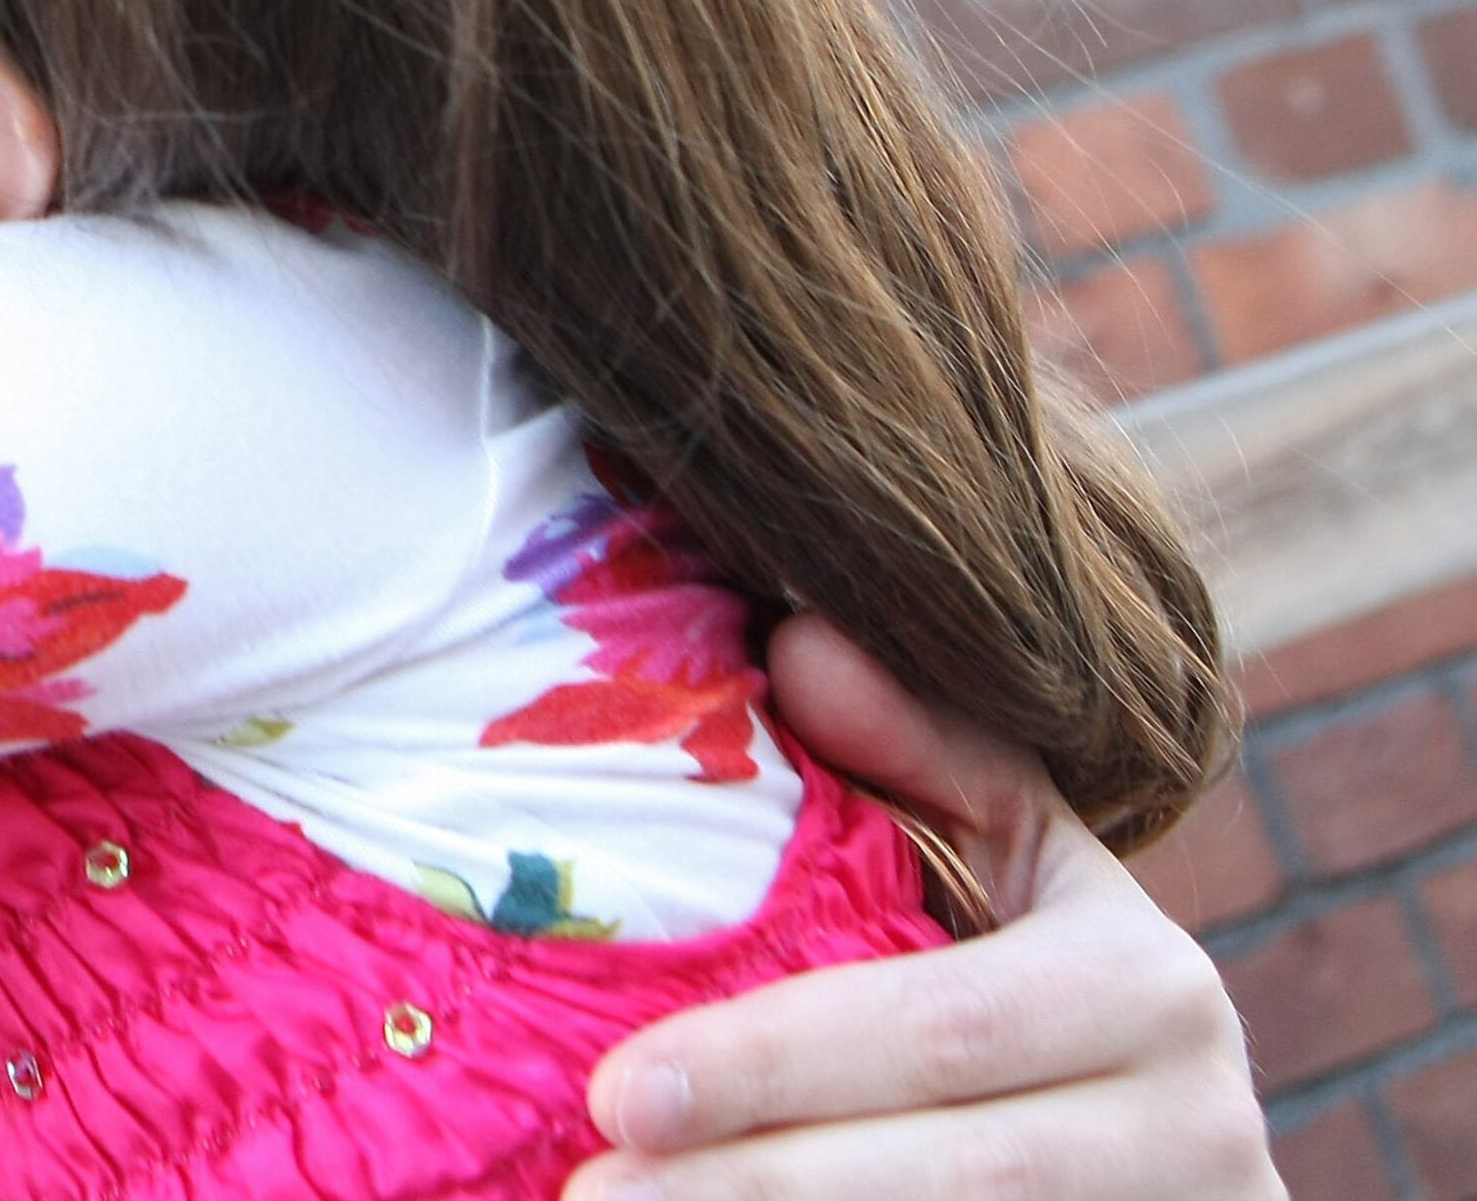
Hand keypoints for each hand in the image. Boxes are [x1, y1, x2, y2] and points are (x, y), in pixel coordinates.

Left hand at [564, 617, 1275, 1199]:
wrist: (1169, 1155)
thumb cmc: (1048, 977)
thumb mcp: (1017, 855)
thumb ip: (922, 751)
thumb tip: (798, 640)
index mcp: (1147, 986)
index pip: (934, 1030)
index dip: (770, 1066)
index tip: (615, 1091)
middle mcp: (1194, 1121)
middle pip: (945, 1174)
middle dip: (749, 1185)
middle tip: (590, 1189)